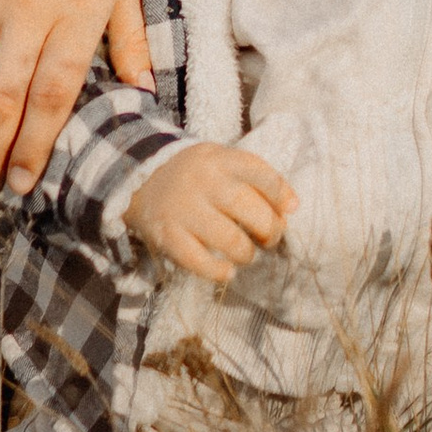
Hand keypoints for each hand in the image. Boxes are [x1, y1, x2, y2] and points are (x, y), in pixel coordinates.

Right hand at [124, 143, 295, 284]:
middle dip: (269, 230)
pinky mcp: (167, 235)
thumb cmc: (196, 176)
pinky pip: (198, 261)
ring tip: (246, 254)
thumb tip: (290, 207)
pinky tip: (227, 271)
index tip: (289, 210)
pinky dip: (218, 271)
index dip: (281, 195)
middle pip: (248, 209)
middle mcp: (202, 181)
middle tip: (269, 238)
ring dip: (246, 253)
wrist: (140, 179)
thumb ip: (254, 179)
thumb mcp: (222, 163)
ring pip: (228, 239)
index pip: (260, 174)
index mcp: (219, 159)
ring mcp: (183, 209)